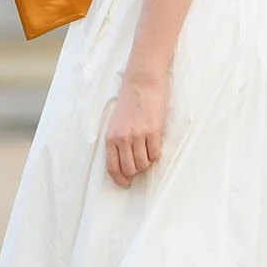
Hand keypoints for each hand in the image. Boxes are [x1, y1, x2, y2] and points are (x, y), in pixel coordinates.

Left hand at [105, 72, 166, 187]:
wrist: (142, 83)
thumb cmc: (129, 102)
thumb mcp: (115, 123)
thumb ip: (117, 142)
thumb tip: (123, 163)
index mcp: (110, 137)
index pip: (112, 167)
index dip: (119, 179)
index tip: (125, 183)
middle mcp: (122, 138)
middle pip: (129, 169)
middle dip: (135, 171)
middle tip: (139, 165)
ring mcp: (138, 136)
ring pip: (143, 163)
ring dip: (146, 162)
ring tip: (147, 151)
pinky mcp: (153, 132)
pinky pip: (155, 154)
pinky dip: (155, 153)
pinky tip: (154, 144)